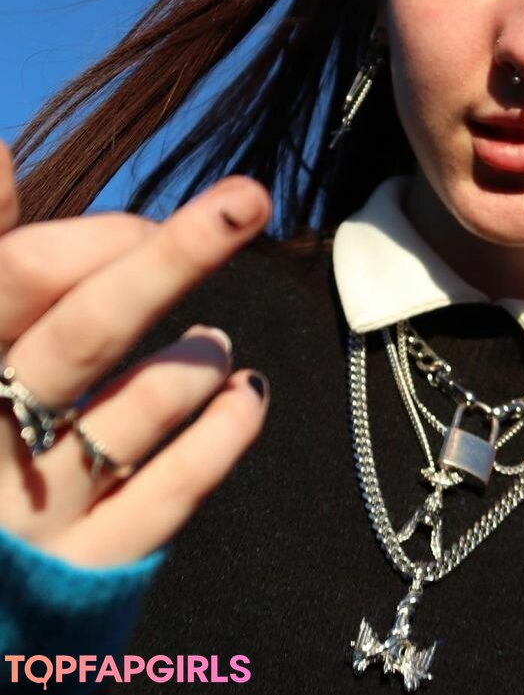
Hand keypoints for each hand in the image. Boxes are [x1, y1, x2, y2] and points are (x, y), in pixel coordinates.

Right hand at [0, 140, 272, 567]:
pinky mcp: (85, 573)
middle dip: (171, 258)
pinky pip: (174, 491)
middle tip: (247, 200)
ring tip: (211, 341)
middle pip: (87, 333)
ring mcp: (35, 516)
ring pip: (139, 406)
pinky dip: (224, 432)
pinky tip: (248, 392)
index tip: (146, 222)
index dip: (88, 241)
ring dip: (194, 356)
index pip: (11, 283)